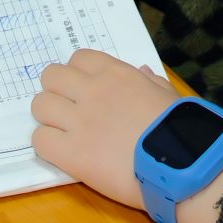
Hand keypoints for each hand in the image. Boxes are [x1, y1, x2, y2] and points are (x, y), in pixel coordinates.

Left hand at [29, 50, 179, 208]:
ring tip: (63, 133)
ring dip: (48, 117)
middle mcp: (93, 92)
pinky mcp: (72, 153)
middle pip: (51, 76)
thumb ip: (150, 82)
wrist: (182, 164)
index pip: (78, 58)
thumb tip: (142, 73)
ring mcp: (80, 122)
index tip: (84, 90)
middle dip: (56, 91)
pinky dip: (48, 145)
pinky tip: (63, 153)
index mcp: (117, 74)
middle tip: (68, 110)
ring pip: (40, 105)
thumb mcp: (168, 95)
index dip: (78, 74)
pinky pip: (40, 140)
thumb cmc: (181, 128)